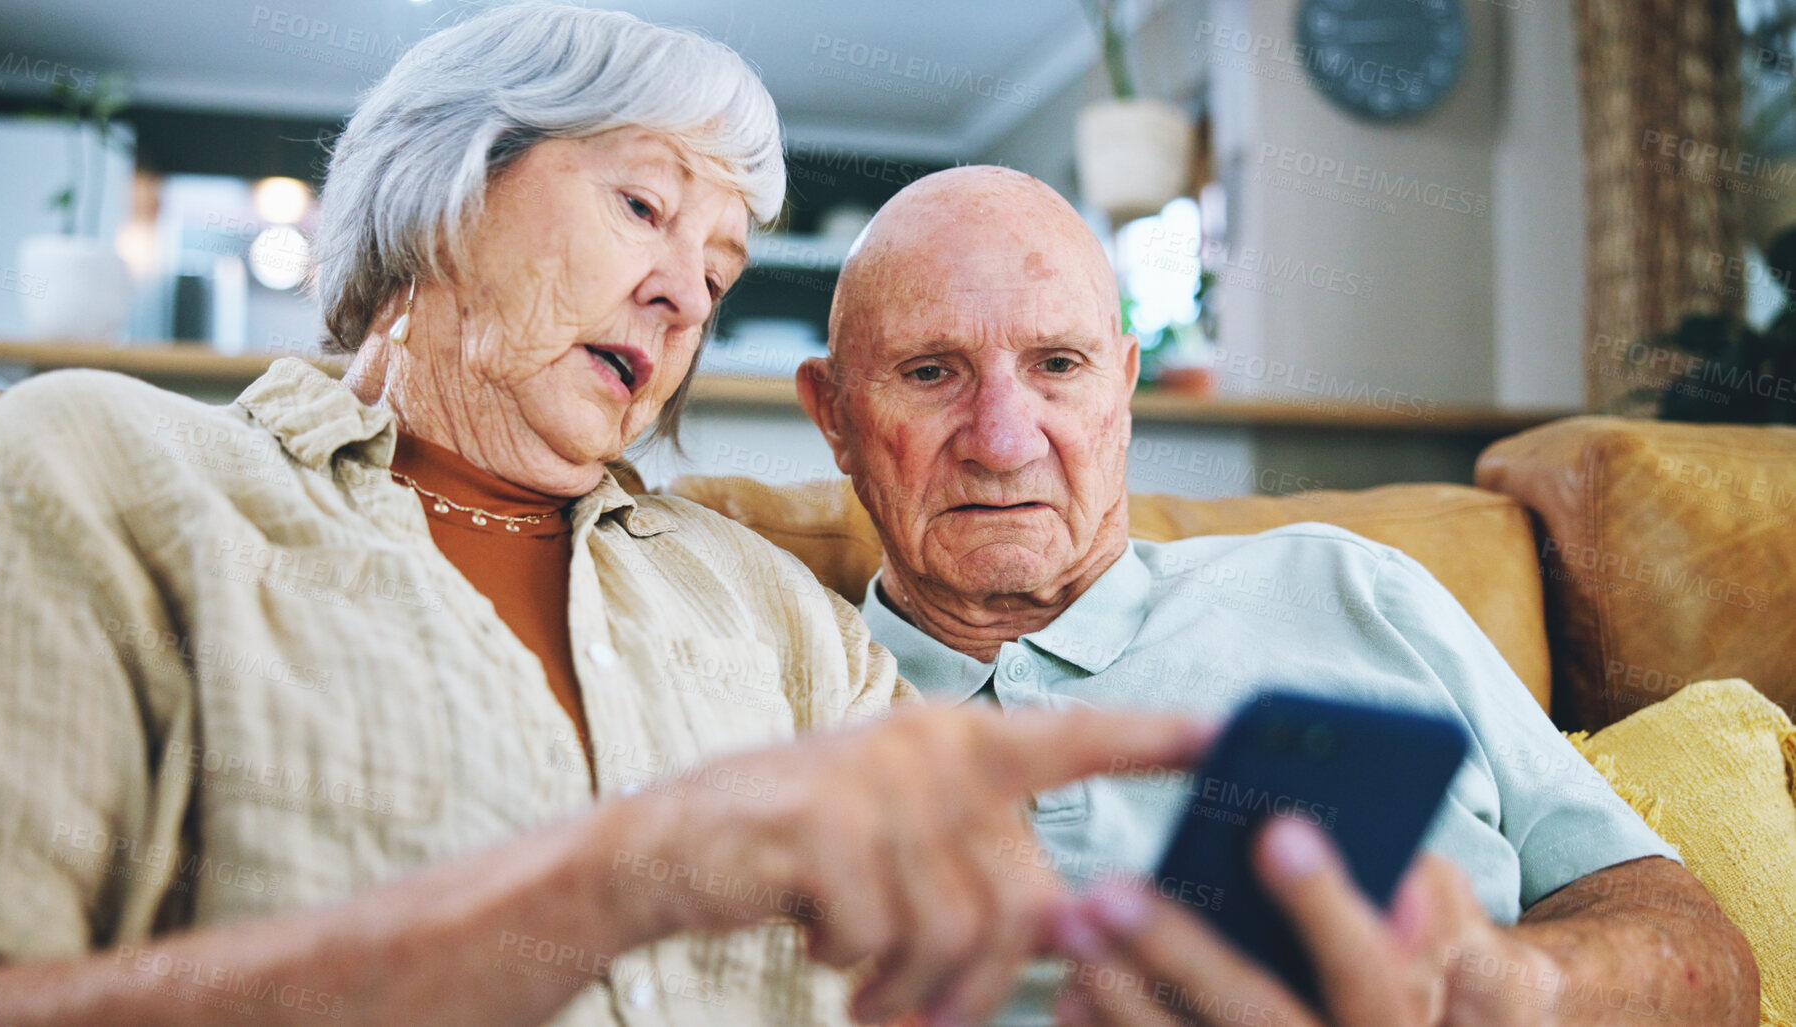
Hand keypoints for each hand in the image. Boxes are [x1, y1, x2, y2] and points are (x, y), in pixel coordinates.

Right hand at [611, 705, 1213, 1025]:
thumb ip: (983, 874)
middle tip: (914, 1015)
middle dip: (980, 986)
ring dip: (910, 989)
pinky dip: (851, 968)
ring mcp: (880, 776)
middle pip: (1025, 899)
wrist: (660, 850)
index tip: (1227, 733)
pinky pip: (884, 940)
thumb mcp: (900, 853)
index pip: (1076, 737)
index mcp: (960, 742)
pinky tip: (813, 940)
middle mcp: (932, 745)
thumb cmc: (796, 856)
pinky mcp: (827, 822)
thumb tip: (1079, 930)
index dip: (1153, 741)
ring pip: (957, 931)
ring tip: (862, 989)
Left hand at [1048, 818, 1559, 1025]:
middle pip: (1262, 1018)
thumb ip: (1433, 917)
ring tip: (1075, 929)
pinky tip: (1073, 999)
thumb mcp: (1465, 965)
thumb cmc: (1419, 992)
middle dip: (1181, 953)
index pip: (1373, 975)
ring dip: (1126, 996)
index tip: (1279, 831)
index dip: (1328, 907)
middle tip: (1113, 889)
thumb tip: (1400, 879)